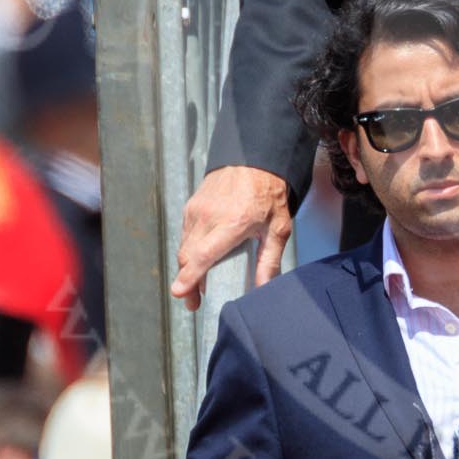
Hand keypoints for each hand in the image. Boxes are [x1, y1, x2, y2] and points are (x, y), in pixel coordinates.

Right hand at [172, 166, 291, 309]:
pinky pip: (186, 234)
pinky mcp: (192, 206)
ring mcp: (197, 210)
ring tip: (196, 285)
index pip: (203, 255)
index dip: (190, 277)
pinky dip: (189, 250)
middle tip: (193, 301)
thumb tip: (263, 288)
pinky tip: (199, 259)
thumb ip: (269, 259)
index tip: (179, 292)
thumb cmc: (269, 192)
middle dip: (186, 282)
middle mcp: (209, 217)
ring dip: (187, 267)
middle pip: (187, 256)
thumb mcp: (278, 227)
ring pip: (184, 246)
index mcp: (232, 223)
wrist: (254, 157)